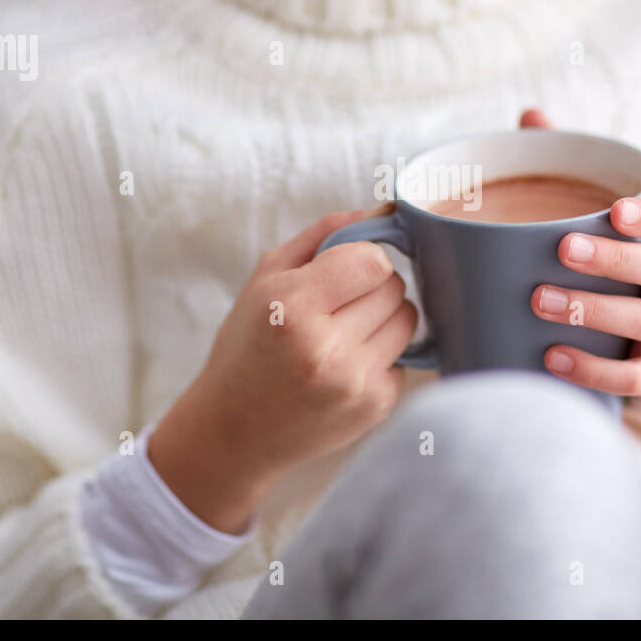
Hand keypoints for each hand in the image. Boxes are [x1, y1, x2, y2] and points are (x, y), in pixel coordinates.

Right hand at [148, 208, 416, 531]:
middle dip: (371, 287)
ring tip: (343, 333)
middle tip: (336, 305)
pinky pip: (405, 356)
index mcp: (291, 308)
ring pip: (408, 318)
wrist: (233, 431)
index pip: (373, 260)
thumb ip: (325, 234)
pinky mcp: (376, 406)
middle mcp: (326, 348)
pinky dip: (383, 354)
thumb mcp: (266, 277)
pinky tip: (346, 366)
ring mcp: (354, 382)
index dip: (361, 259)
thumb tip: (386, 210)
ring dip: (383, 317)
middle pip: (394, 287)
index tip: (340, 272)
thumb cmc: (248, 345)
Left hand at [519, 108, 640, 442]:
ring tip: (539, 301)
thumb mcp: (608, 231)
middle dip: (617, 258)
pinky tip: (553, 358)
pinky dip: (594, 370)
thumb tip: (530, 115)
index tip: (617, 209)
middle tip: (563, 249)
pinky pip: (636, 378)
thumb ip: (575, 171)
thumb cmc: (624, 277)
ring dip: (593, 310)